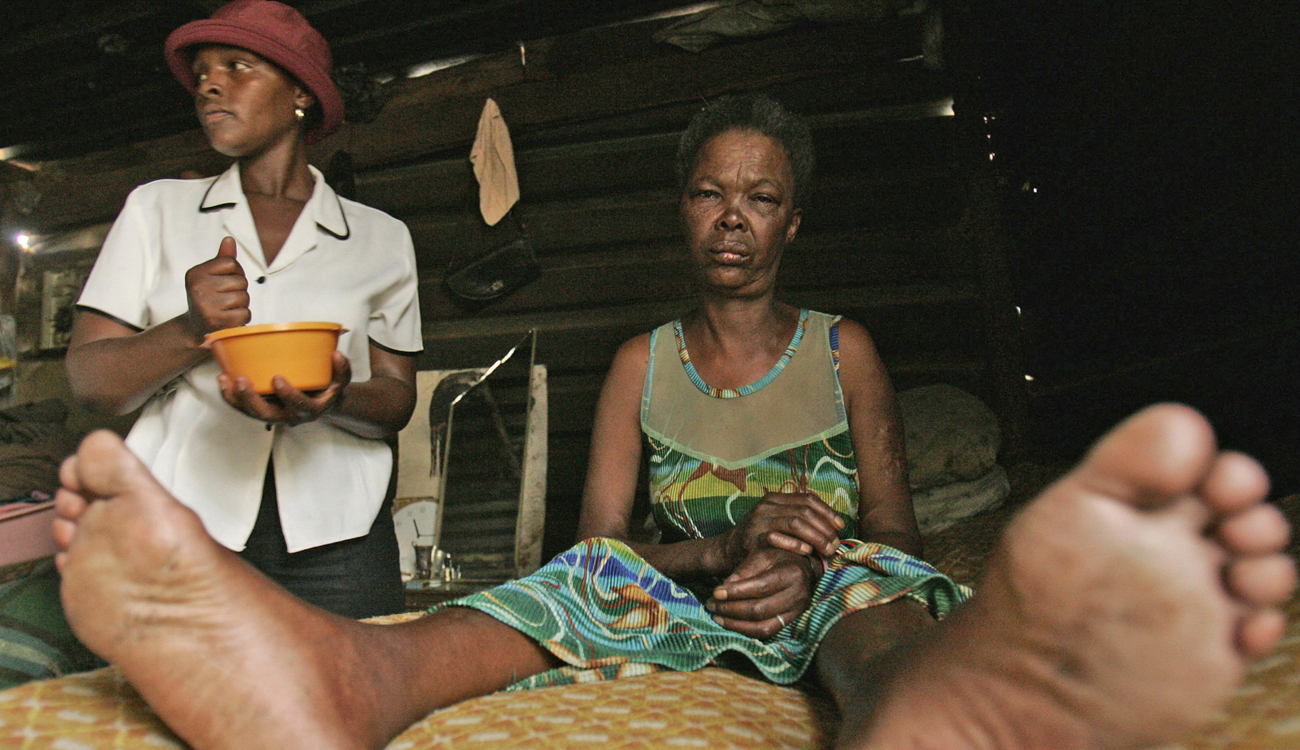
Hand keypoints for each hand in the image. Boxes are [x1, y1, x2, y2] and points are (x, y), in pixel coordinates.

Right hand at [184, 236, 250, 340]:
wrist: (194, 330)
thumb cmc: (208, 298)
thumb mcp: (210, 277)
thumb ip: (222, 259)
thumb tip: (230, 240)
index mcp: (195, 274)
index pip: (231, 263)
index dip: (235, 273)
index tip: (224, 284)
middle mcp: (198, 288)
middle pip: (241, 281)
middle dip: (239, 290)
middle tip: (225, 300)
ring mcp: (206, 306)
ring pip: (244, 297)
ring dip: (241, 305)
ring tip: (226, 309)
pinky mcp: (217, 322)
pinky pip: (245, 313)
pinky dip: (242, 318)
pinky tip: (228, 320)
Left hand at [219, 350, 350, 425]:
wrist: (320, 402)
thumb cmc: (328, 388)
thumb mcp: (340, 380)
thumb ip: (342, 369)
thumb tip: (336, 355)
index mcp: (311, 410)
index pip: (300, 407)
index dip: (288, 395)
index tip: (277, 378)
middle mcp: (290, 416)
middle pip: (267, 415)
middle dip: (252, 400)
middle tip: (242, 380)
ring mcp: (274, 414)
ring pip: (251, 413)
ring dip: (235, 398)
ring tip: (226, 380)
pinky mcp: (263, 408)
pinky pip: (243, 407)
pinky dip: (231, 396)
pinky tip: (223, 380)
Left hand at [706, 547, 820, 638]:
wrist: (804, 568)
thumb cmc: (780, 557)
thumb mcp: (763, 554)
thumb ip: (745, 569)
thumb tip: (725, 588)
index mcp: (791, 573)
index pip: (760, 586)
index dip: (735, 592)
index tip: (715, 592)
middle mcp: (798, 595)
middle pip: (759, 609)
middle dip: (731, 609)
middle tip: (711, 604)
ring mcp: (797, 612)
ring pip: (763, 627)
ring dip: (736, 624)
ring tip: (716, 616)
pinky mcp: (791, 622)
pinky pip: (767, 632)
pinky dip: (746, 630)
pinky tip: (730, 623)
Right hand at [719, 491, 843, 569]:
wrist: (727, 550)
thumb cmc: (758, 538)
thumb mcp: (776, 520)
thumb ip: (798, 516)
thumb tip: (832, 523)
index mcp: (775, 498)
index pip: (808, 499)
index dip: (828, 512)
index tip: (840, 527)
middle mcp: (767, 506)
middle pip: (806, 511)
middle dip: (825, 529)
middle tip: (836, 545)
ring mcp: (759, 521)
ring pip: (796, 522)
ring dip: (816, 537)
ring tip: (827, 551)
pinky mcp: (752, 538)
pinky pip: (777, 537)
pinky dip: (795, 544)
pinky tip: (807, 551)